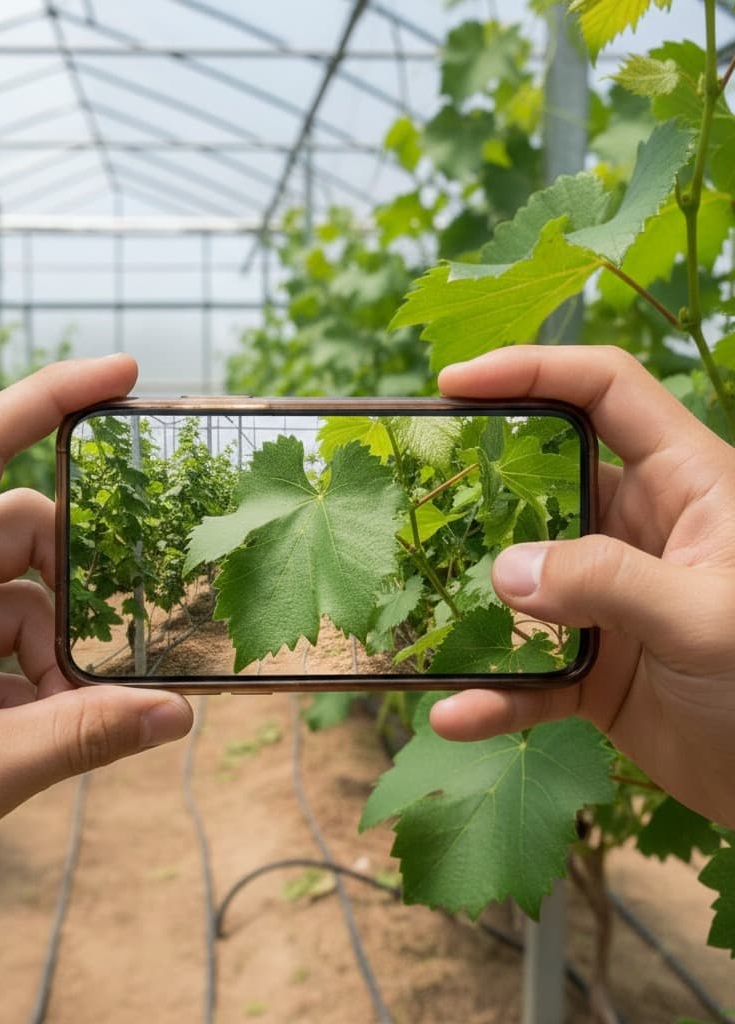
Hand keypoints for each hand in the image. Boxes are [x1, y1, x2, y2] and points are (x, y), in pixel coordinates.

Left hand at [0, 355, 192, 972]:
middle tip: (125, 639)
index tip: (123, 376)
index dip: (52, 396)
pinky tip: (33, 730)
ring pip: (5, 591)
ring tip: (68, 714)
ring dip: (50, 644)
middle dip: (79, 579)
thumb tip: (175, 716)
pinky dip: (19, 672)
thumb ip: (84, 736)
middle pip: (15, 530)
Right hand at [429, 345, 734, 828]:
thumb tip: (504, 571)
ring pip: (521, 578)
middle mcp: (640, 531)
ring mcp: (610, 599)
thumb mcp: (706, 616)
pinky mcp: (594, 666)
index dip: (532, 371)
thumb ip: (608, 581)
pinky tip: (456, 714)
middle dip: (477, 483)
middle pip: (543, 480)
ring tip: (411, 599)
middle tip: (411, 486)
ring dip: (470, 596)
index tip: (454, 384)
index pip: (605, 392)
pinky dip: (493, 693)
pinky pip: (528, 672)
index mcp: (686, 485)